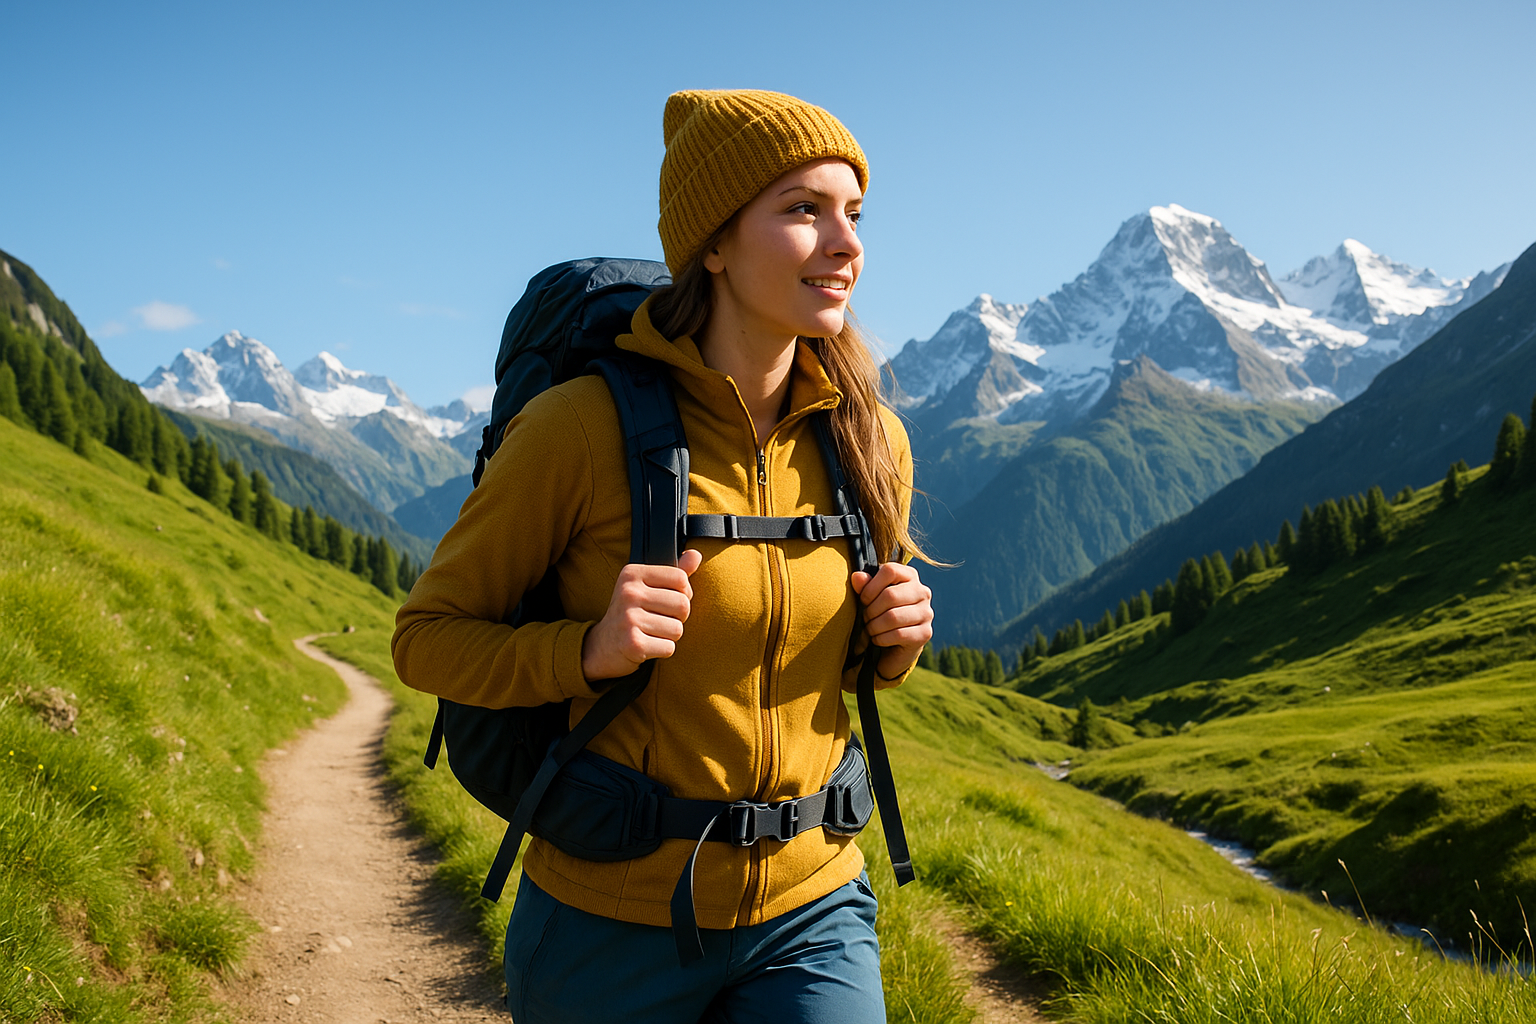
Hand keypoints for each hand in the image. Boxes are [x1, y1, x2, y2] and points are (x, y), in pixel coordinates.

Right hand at [581, 549, 703, 680]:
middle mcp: (628, 593)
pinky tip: (647, 646)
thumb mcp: (647, 588)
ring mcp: (629, 618)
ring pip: (677, 629)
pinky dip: (662, 650)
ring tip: (651, 633)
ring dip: (669, 636)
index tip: (665, 601)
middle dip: (678, 618)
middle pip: (683, 605)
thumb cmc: (631, 614)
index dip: (682, 593)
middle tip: (658, 620)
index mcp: (632, 574)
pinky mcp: (632, 644)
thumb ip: (674, 573)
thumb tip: (696, 555)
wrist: (602, 646)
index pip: (681, 579)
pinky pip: (669, 647)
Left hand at [850, 562, 932, 682]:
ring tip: (870, 629)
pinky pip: (898, 634)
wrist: (894, 646)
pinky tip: (878, 639)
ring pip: (893, 617)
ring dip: (874, 626)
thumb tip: (857, 576)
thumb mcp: (870, 598)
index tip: (863, 600)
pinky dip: (881, 638)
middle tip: (865, 619)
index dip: (871, 586)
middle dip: (871, 610)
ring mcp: (926, 613)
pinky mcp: (925, 633)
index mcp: (909, 576)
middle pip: (890, 595)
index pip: (890, 571)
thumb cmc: (880, 614)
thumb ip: (864, 586)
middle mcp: (922, 592)